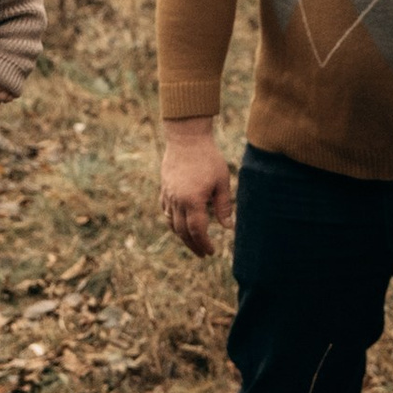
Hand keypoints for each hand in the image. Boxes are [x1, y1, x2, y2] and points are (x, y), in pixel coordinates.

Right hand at [160, 120, 234, 257]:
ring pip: (172, 223)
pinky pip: (166, 211)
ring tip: (192, 243)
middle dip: (193, 245)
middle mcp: (177, 201)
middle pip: (182, 231)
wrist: (186, 138)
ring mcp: (168, 195)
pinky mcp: (164, 189)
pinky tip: (180, 224)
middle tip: (203, 253)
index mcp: (193, 201)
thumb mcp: (222, 181)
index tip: (211, 252)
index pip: (197, 231)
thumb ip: (224, 206)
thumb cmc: (208, 158)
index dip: (204, 244)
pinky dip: (173, 221)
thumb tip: (228, 228)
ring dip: (182, 236)